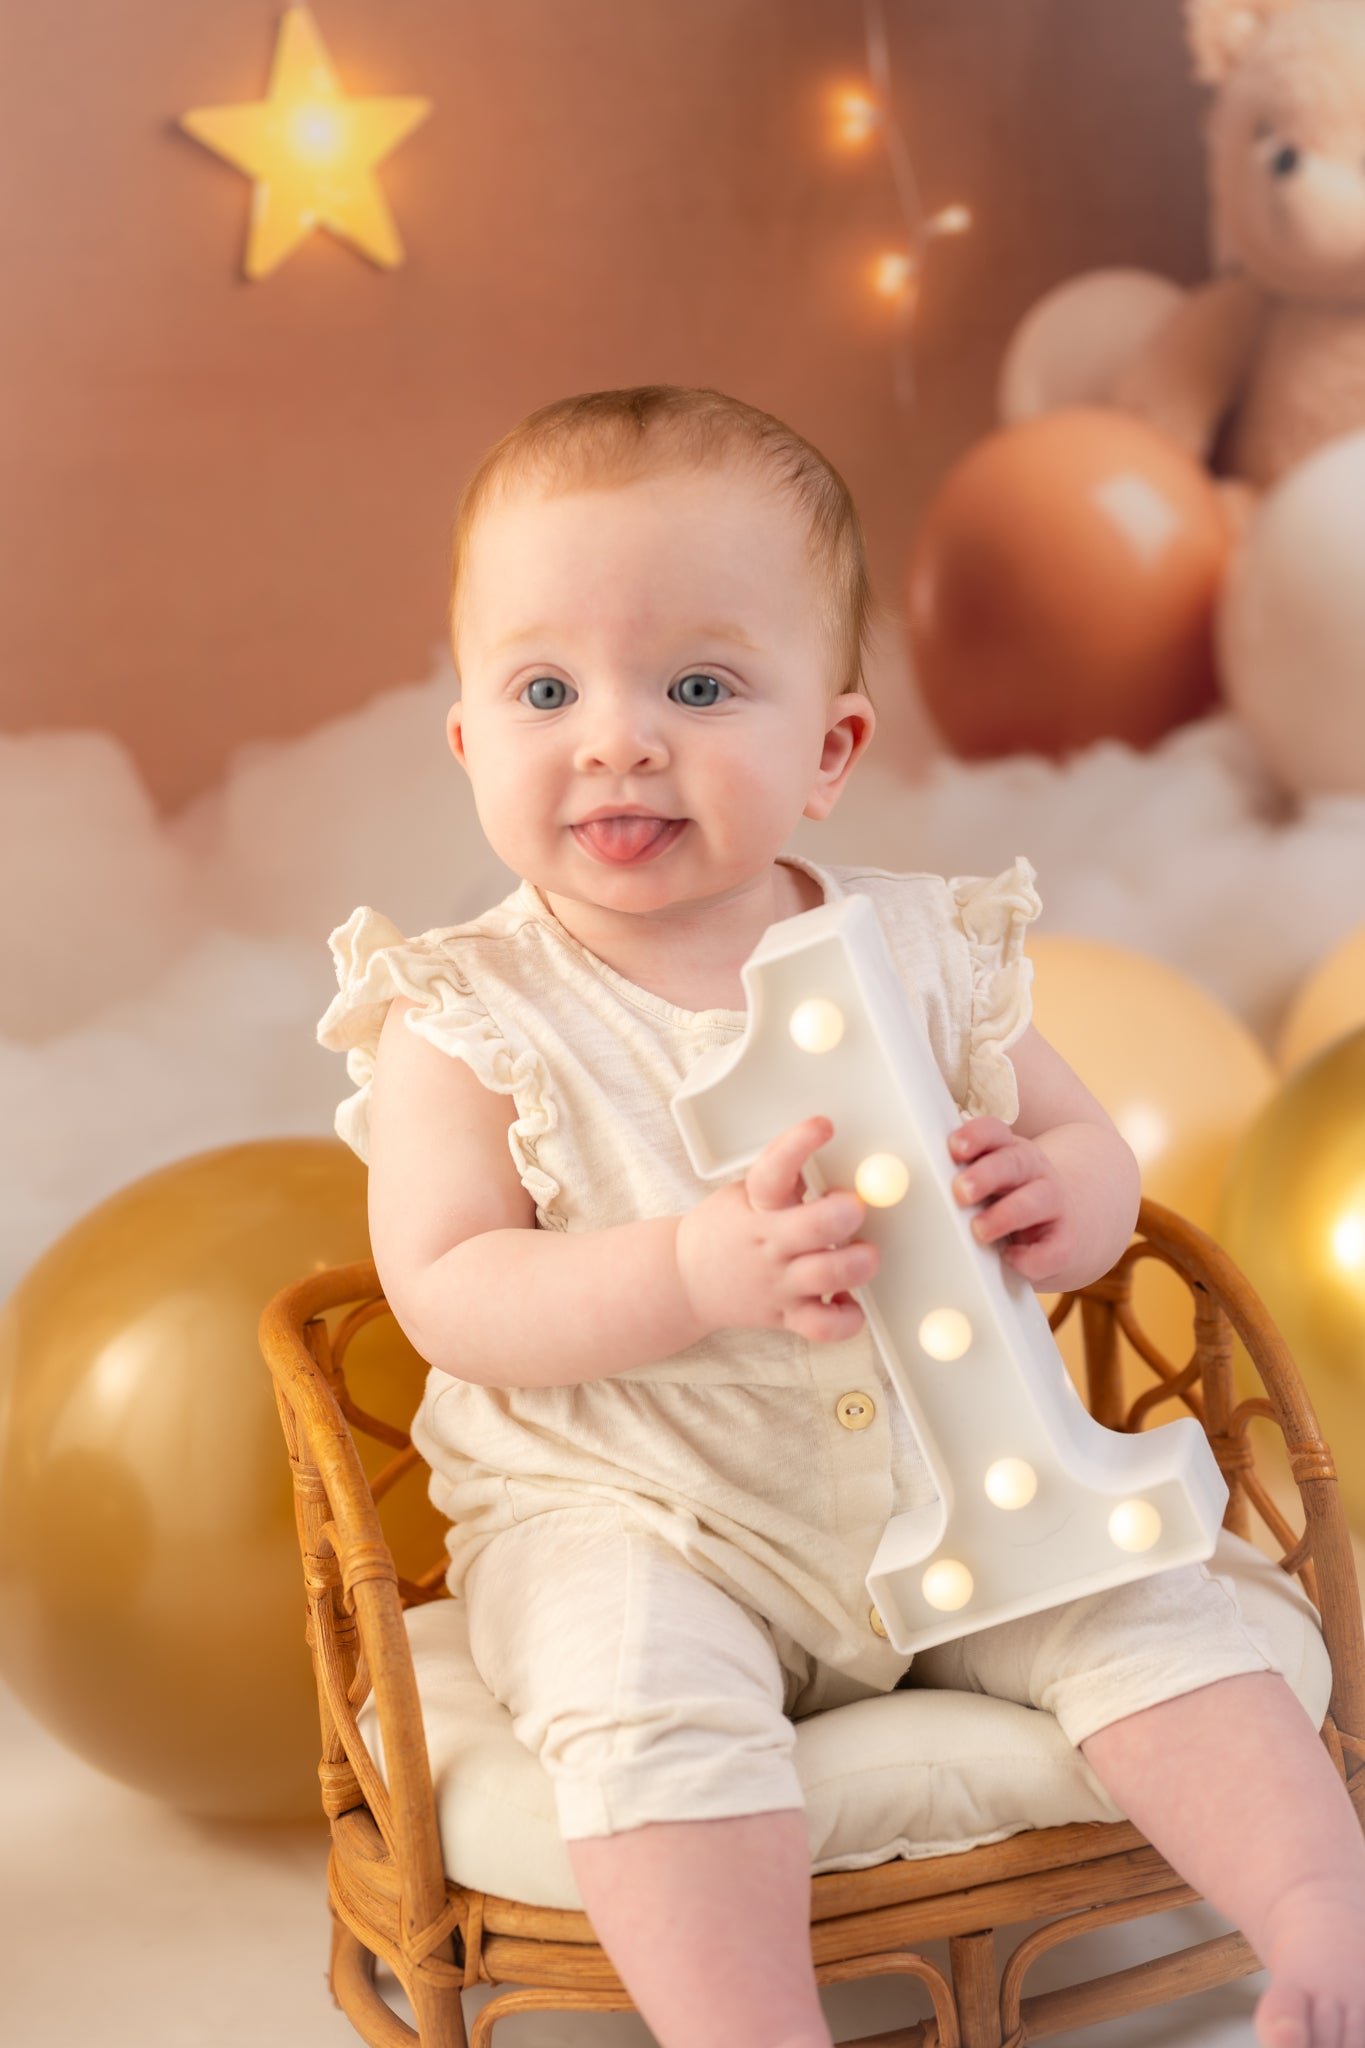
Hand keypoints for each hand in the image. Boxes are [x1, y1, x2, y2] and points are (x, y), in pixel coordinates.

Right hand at [676, 1115, 879, 1342]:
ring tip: (865, 1253)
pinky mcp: (786, 1316)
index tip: (822, 1126)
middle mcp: (768, 1244)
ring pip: (826, 1276)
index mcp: (755, 1205)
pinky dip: (848, 1319)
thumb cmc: (726, 1230)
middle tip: (855, 1205)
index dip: (799, 1144)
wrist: (686, 1281)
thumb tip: (841, 1160)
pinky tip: (850, 1300)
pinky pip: (824, 1327)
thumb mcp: (746, 1194)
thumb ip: (787, 1181)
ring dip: (856, 1263)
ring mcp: (778, 1283)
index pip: (774, 1169)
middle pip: (813, 1228)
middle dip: (843, 1213)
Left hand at [948, 1116, 1079, 1283]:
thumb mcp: (985, 1183)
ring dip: (1007, 1214)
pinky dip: (1032, 1256)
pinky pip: (1054, 1248)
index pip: (995, 1133)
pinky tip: (1010, 1260)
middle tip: (960, 1191)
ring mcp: (1054, 1204)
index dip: (976, 1136)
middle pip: (1014, 1162)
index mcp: (1008, 1151)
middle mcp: (1034, 1172)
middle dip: (986, 1174)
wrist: (1061, 1229)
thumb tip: (902, 1186)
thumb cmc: (1004, 1203)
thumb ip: (954, 1179)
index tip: (954, 1148)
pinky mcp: (1065, 1241)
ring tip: (979, 1230)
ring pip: (1038, 1199)